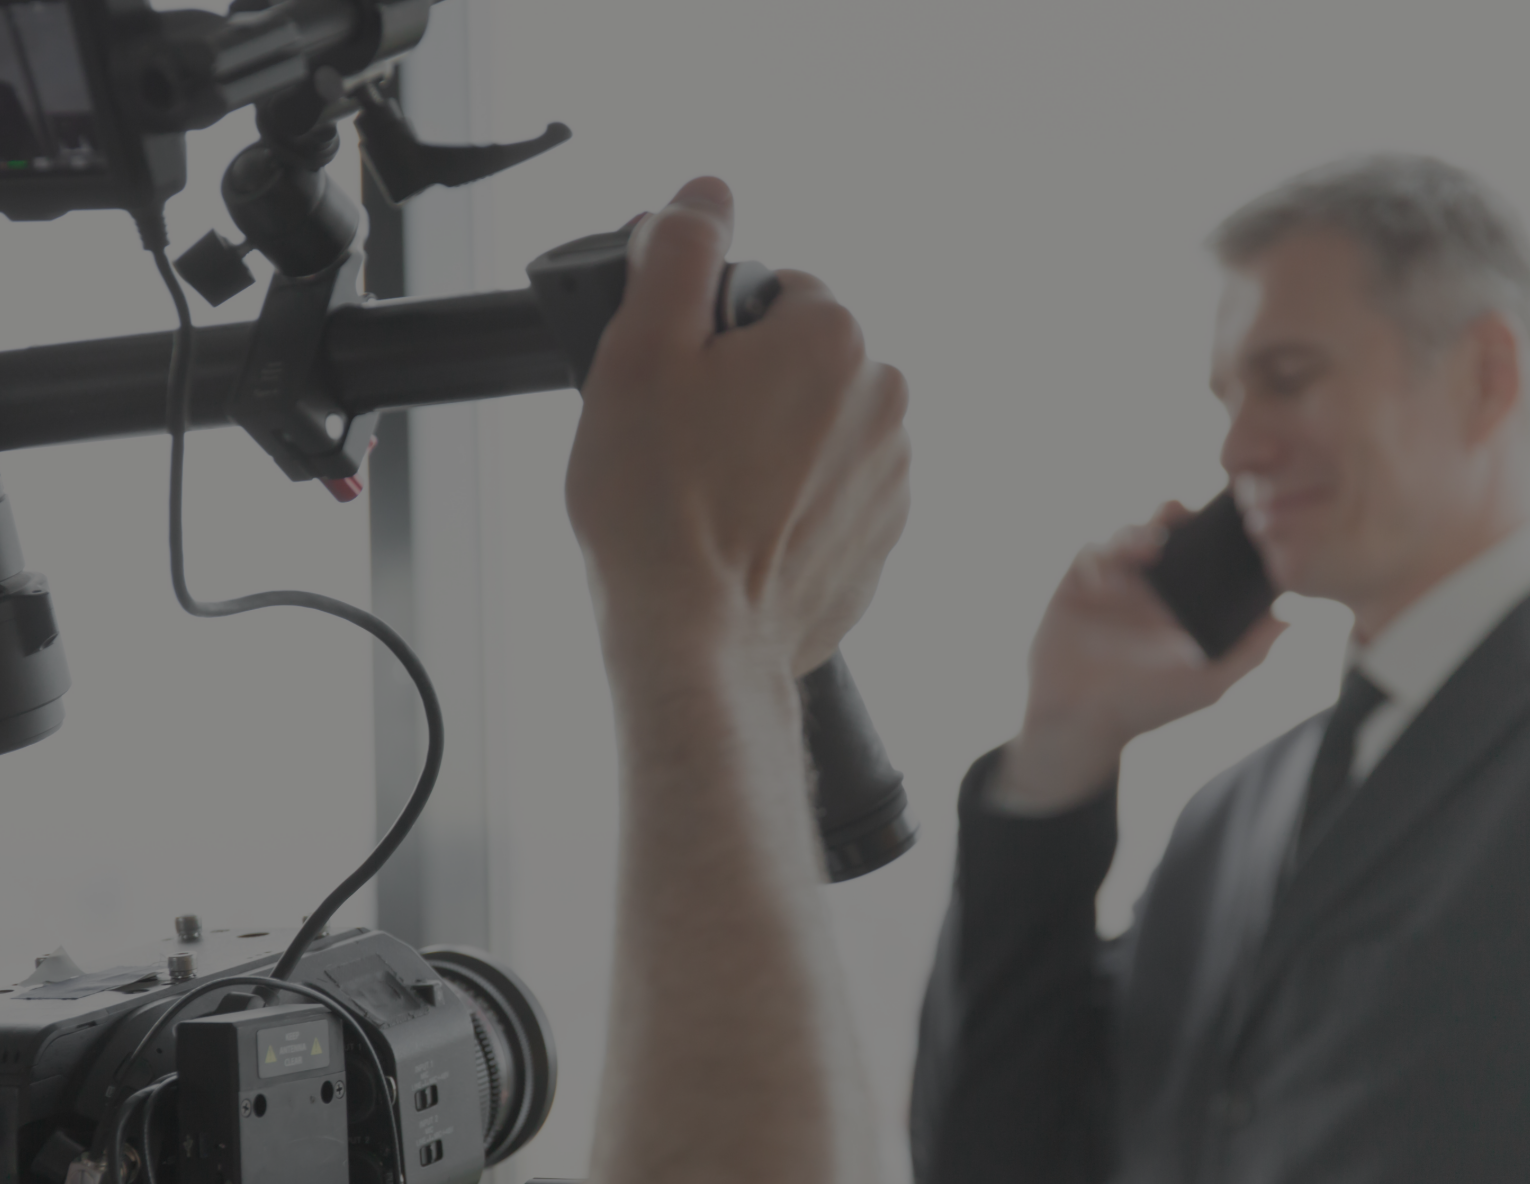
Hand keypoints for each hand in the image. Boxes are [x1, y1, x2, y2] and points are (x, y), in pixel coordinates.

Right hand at [564, 177, 910, 685]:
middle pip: (798, 360)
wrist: (695, 641)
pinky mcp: (880, 543)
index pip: (770, 292)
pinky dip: (787, 507)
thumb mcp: (639, 348)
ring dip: (767, 447)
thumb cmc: (659, 507)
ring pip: (814, 429)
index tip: (677, 386)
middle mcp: (885, 401)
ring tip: (706, 497)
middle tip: (681, 445)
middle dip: (743, 388)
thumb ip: (681, 250)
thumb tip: (708, 195)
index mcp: (834, 337)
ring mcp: (890, 478)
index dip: (707, 333)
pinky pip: (827, 497)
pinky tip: (737, 537)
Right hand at [991, 500, 1284, 812]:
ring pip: (1128, 535)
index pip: (1202, 554)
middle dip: (1175, 515)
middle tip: (1184, 513)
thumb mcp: (1208, 684)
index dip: (1214, 533)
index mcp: (1181, 604)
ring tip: (1150, 545)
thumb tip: (1291, 619)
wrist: (1082, 721)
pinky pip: (1090, 554)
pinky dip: (1102, 554)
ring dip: (1139, 530)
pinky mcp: (1076, 587)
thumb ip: (1250, 653)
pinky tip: (1112, 574)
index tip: (1228, 521)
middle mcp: (1148, 588)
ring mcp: (1112, 585)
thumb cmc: (1146, 707)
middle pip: (1165, 532)